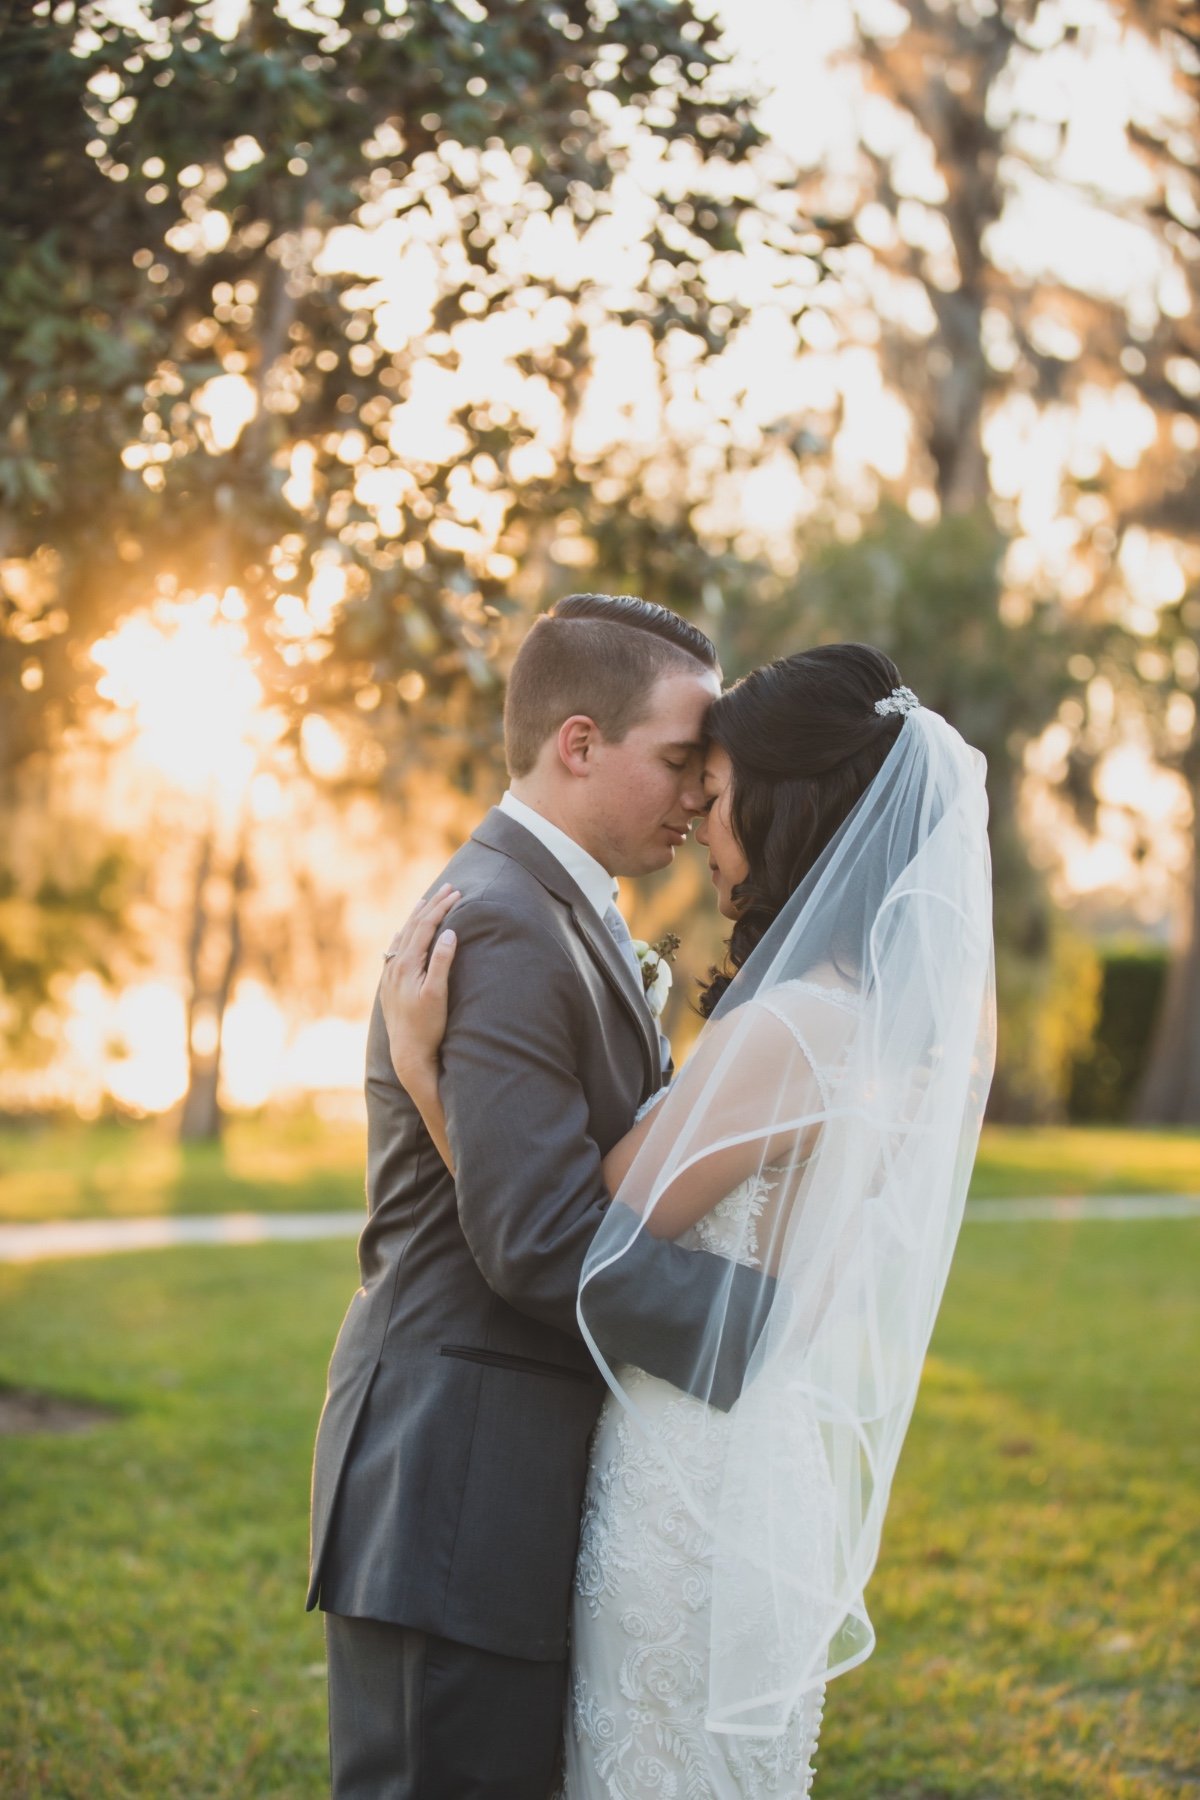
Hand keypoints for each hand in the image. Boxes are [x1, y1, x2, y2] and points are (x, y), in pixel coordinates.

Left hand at [380, 883, 459, 1084]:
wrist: (407, 1053)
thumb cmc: (427, 1026)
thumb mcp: (438, 994)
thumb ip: (442, 962)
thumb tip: (450, 933)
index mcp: (408, 964)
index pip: (426, 927)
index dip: (442, 908)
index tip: (457, 893)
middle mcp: (395, 965)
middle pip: (414, 926)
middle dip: (432, 905)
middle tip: (449, 887)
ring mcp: (390, 975)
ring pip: (403, 936)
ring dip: (416, 917)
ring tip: (426, 901)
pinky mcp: (389, 985)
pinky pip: (394, 950)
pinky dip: (402, 936)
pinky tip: (402, 933)